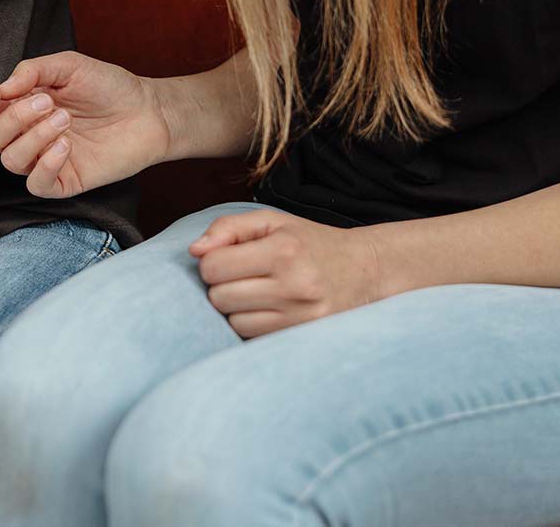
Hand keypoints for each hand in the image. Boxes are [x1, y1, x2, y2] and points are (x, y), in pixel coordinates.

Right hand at [0, 51, 169, 197]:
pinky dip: (46, 164)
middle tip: (47, 102)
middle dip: (13, 119)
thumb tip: (2, 87)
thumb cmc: (108, 86)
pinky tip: (66, 146)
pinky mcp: (64, 181)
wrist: (147, 110)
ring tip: (65, 118)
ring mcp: (43, 159)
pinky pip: (37, 183)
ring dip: (34, 137)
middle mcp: (27, 134)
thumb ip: (33, 71)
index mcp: (22, 105)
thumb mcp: (69, 66)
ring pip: (11, 160)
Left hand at [189, 209, 383, 338]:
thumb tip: (194, 251)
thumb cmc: (309, 242)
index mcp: (283, 249)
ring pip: (233, 323)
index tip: (227, 258)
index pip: (213, 266)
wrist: (365, 270)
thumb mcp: (272, 221)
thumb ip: (228, 228)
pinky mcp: (304, 338)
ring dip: (236, 309)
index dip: (212, 261)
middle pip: (219, 297)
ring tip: (258, 293)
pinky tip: (269, 310)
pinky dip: (252, 325)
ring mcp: (301, 317)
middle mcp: (294, 285)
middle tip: (243, 276)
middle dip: (222, 286)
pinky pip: (253, 339)